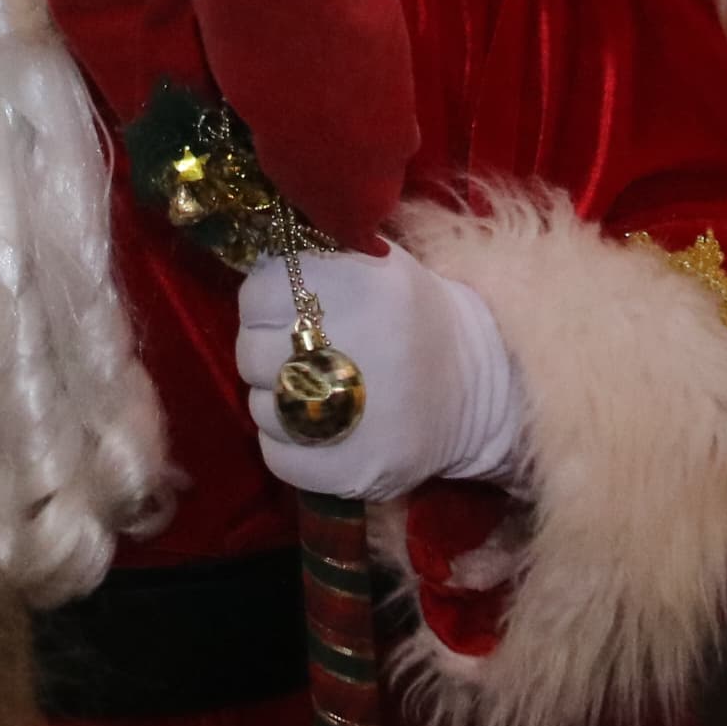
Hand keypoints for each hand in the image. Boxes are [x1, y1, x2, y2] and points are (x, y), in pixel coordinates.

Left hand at [233, 245, 527, 502]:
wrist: (475, 385)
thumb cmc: (410, 315)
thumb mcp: (375, 262)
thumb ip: (314, 256)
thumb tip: (254, 263)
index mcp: (361, 285)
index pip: (258, 293)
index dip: (264, 303)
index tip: (284, 312)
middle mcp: (357, 346)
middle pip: (251, 353)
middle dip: (267, 353)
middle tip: (300, 356)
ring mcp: (355, 417)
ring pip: (261, 408)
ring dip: (277, 402)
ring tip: (317, 393)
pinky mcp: (353, 469)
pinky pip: (277, 456)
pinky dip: (287, 445)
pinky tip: (317, 430)